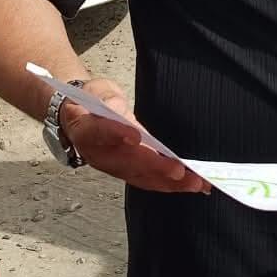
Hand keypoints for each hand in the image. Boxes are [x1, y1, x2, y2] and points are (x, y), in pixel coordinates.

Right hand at [62, 77, 209, 193]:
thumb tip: (115, 105)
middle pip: (127, 162)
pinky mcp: (126, 172)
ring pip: (141, 177)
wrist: (80, 118)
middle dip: (155, 167)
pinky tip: (191, 185)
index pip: (101, 133)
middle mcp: (98, 154)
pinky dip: (170, 185)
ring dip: (170, 182)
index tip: (136, 137)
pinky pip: (148, 181)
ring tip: (196, 183)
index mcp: (85, 130)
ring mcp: (113, 167)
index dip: (117, 134)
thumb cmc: (91, 103)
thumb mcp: (96, 91)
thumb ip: (106, 98)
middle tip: (179, 170)